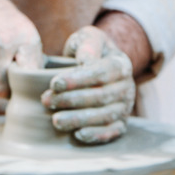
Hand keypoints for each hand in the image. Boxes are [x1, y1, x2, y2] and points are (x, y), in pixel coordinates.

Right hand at [0, 0, 43, 98]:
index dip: (26, 88)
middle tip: (12, 82)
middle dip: (8, 92)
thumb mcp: (28, 36)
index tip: (26, 85)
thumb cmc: (8, 27)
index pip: (26, 77)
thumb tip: (38, 89)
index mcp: (20, 41)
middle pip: (1, 91)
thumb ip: (35, 62)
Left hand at [41, 26, 134, 144]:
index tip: (54, 83)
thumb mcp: (87, 39)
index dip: (77, 80)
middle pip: (101, 96)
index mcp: (120, 64)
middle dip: (72, 100)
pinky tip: (77, 135)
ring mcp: (125, 107)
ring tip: (56, 121)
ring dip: (79, 120)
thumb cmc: (87, 51)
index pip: (100, 73)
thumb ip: (87, 45)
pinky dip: (96, 135)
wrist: (99, 67)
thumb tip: (85, 62)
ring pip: (105, 116)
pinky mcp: (121, 124)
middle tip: (46, 101)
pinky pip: (111, 132)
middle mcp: (127, 86)